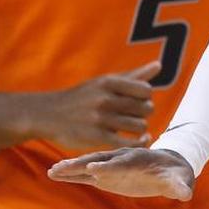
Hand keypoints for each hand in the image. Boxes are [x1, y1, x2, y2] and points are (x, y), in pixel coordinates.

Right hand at [33, 62, 159, 150]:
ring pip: (139, 126)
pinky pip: (128, 143)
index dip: (146, 97)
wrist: (48, 114)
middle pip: (145, 108)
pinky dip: (138, 143)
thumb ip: (134, 76)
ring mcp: (100, 118)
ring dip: (140, 129)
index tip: (138, 101)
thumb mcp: (104, 82)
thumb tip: (159, 65)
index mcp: (108, 82)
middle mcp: (105, 99)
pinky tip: (139, 140)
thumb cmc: (83, 97)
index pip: (146, 90)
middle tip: (135, 115)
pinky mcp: (96, 137)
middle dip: (144, 113)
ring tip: (132, 127)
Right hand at [48, 147, 194, 198]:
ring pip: (89, 164)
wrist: (168, 165)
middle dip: (83, 163)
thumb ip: (179, 186)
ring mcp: (112, 165)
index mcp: (139, 159)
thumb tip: (186, 194)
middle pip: (100, 159)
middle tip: (63, 166)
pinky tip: (55, 174)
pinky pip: (86, 173)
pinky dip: (71, 174)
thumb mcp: (179, 180)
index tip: (95, 169)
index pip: (123, 162)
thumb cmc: (174, 173)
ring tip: (52, 170)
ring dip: (72, 167)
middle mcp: (122, 158)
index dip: (110, 166)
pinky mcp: (105, 173)